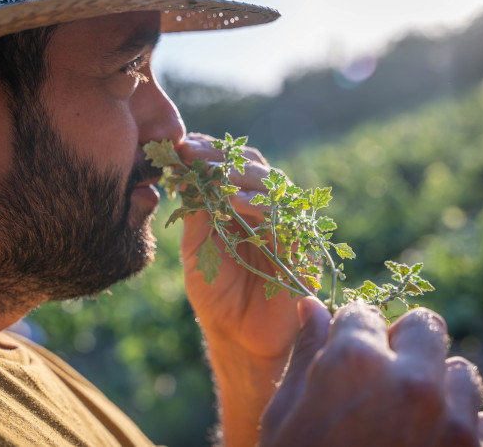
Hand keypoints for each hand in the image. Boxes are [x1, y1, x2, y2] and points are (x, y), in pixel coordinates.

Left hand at [177, 133, 299, 362]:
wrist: (239, 335)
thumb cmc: (216, 292)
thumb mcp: (197, 248)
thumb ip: (196, 213)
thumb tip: (184, 173)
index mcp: (239, 206)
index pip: (230, 167)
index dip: (208, 153)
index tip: (182, 146)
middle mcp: (264, 209)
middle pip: (252, 168)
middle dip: (222, 158)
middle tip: (194, 152)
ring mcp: (284, 224)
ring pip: (272, 186)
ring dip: (242, 176)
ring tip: (214, 174)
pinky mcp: (301, 245)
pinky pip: (286, 218)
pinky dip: (264, 206)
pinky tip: (239, 202)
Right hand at [260, 299, 482, 446]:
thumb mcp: (286, 414)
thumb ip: (306, 352)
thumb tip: (310, 305)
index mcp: (354, 362)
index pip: (363, 313)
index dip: (351, 332)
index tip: (348, 352)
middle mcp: (412, 382)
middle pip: (425, 326)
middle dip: (403, 342)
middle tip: (382, 376)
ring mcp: (454, 425)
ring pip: (462, 373)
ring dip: (436, 387)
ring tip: (407, 420)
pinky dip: (461, 430)